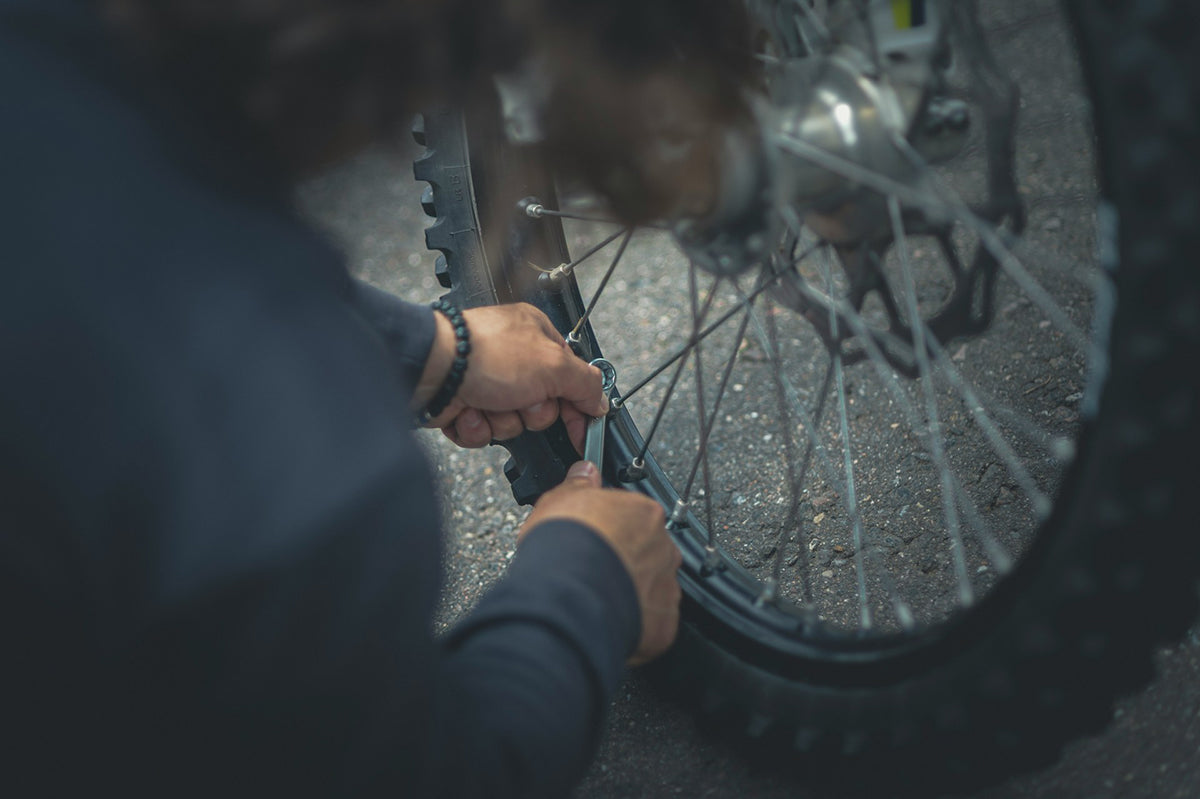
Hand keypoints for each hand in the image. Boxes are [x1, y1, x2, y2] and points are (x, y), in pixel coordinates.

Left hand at [415, 303, 607, 449]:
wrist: (431, 369)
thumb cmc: (485, 354)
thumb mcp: (553, 365)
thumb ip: (584, 384)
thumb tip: (600, 400)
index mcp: (537, 337)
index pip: (570, 379)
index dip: (578, 407)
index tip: (583, 430)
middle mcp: (512, 358)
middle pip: (541, 407)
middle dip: (530, 412)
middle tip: (520, 399)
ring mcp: (485, 382)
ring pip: (511, 423)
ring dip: (500, 421)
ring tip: (486, 402)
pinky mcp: (462, 403)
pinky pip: (482, 432)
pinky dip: (475, 426)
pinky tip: (466, 410)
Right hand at [519, 460, 681, 665]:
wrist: (570, 594)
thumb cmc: (566, 544)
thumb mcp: (560, 499)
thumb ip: (578, 484)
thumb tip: (584, 471)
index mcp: (645, 514)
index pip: (634, 518)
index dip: (610, 529)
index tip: (593, 537)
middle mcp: (663, 549)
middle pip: (647, 553)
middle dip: (624, 561)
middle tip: (593, 569)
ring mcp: (666, 587)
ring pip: (652, 588)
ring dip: (631, 592)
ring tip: (597, 598)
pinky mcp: (664, 624)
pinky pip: (652, 623)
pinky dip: (634, 624)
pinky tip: (608, 619)